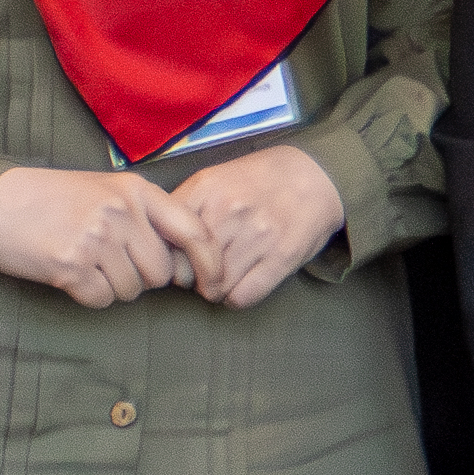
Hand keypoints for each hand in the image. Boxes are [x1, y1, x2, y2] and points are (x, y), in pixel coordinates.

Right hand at [0, 164, 200, 309]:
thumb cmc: (53, 198)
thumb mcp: (106, 189)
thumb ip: (145, 215)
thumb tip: (182, 258)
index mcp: (136, 190)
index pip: (193, 230)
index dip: (210, 262)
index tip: (212, 282)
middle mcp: (121, 212)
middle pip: (161, 272)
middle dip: (143, 278)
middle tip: (112, 262)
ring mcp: (96, 239)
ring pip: (132, 290)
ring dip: (113, 286)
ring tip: (86, 261)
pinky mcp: (70, 266)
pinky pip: (101, 300)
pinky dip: (89, 295)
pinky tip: (71, 273)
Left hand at [164, 142, 345, 307]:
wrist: (317, 176)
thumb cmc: (259, 182)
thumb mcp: (215, 179)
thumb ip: (185, 206)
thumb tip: (156, 244)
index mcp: (206, 189)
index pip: (166, 241)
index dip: (167, 256)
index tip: (176, 259)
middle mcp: (230, 211)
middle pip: (187, 270)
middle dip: (190, 276)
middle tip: (200, 271)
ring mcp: (257, 235)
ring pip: (214, 288)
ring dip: (215, 289)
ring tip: (224, 277)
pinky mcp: (282, 257)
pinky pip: (243, 297)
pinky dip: (237, 298)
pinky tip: (242, 285)